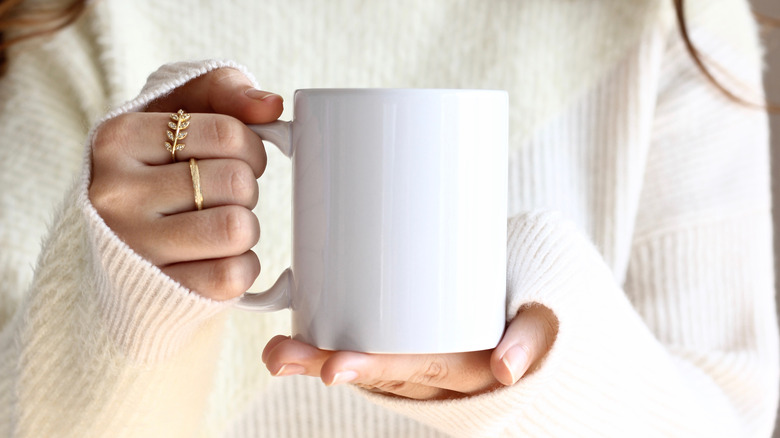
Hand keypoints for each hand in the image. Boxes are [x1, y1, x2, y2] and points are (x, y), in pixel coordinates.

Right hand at [88, 68, 282, 299]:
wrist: (122, 246)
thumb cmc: (163, 167)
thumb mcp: (180, 112)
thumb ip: (225, 90)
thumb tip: (271, 106)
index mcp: (119, 138)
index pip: (228, 133)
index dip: (251, 147)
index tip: (237, 158)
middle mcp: (115, 193)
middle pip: (236, 182)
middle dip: (246, 189)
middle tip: (223, 196)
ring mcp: (132, 247)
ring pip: (237, 228)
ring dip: (245, 227)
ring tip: (219, 224)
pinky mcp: (157, 292)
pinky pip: (232, 275)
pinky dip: (241, 266)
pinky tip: (217, 258)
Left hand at [262, 304, 557, 399]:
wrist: (534, 320)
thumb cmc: (531, 314)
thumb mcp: (541, 322)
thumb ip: (531, 340)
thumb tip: (505, 370)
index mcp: (466, 365)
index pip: (415, 369)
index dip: (373, 369)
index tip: (332, 368)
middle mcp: (436, 372)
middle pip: (376, 371)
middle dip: (325, 364)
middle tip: (280, 355)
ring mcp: (419, 363)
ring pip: (366, 365)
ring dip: (317, 358)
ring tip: (275, 351)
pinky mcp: (408, 350)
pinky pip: (371, 353)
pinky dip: (331, 349)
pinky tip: (295, 338)